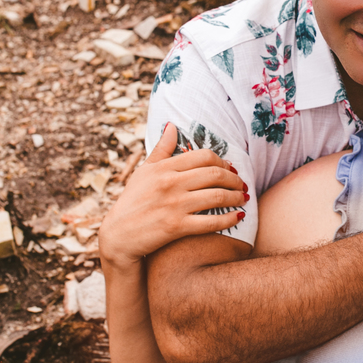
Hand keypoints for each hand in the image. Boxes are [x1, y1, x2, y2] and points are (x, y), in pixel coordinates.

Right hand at [99, 124, 247, 267]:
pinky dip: (229, 219)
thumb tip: (172, 125)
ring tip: (244, 198)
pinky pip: (211, 221)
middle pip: (214, 174)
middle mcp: (170, 183)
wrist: (118, 237)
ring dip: (236, 197)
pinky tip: (239, 217)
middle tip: (242, 184)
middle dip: (234, 178)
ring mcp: (174, 205)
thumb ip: (161, 149)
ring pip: (217, 196)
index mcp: (164, 167)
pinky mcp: (176, 227)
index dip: (223, 162)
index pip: (203, 156)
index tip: (231, 169)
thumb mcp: (144, 172)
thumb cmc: (132, 202)